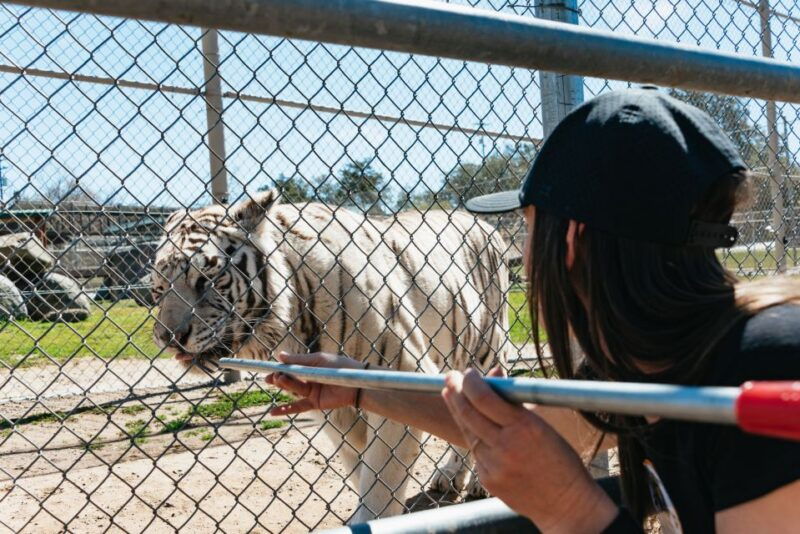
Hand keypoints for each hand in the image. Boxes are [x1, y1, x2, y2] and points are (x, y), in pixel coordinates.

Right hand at [266, 352, 365, 415]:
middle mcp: (309, 380)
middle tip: (271, 377)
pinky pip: (297, 407)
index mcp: (310, 368)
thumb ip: (299, 360)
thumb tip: (279, 355)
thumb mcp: (318, 360)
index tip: (267, 369)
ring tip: (278, 379)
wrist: (355, 382)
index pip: (291, 368)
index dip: (279, 369)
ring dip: (285, 385)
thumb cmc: (339, 367)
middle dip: (279, 378)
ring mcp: (311, 392)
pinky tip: (272, 412)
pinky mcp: (315, 403)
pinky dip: (285, 409)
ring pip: (294, 389)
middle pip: (290, 379)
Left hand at [441, 368, 617, 532]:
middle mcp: (506, 445)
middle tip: (449, 377)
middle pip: (468, 413)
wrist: (566, 505)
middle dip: (455, 392)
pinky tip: (472, 427)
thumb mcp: (542, 425)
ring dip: (458, 412)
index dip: (470, 382)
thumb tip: (494, 375)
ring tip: (450, 395)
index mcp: (524, 427)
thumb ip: (515, 402)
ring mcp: (494, 465)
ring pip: (468, 432)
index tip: (467, 372)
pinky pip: (476, 453)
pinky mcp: (488, 480)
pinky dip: (474, 437)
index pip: (484, 397)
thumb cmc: (560, 460)